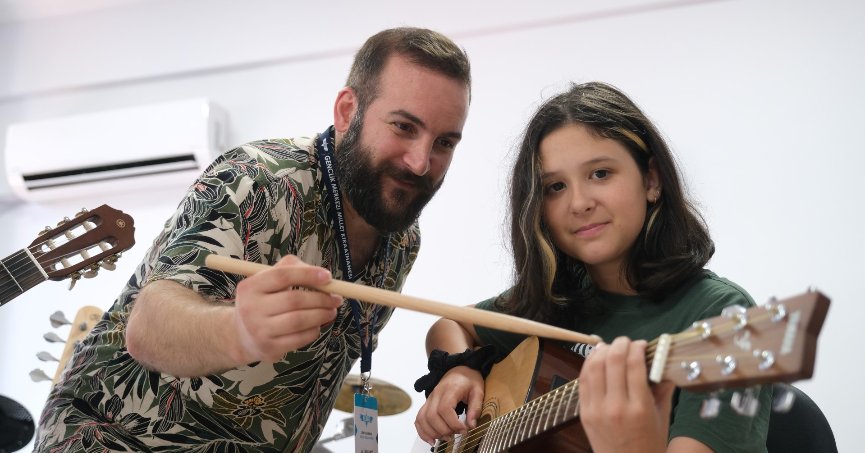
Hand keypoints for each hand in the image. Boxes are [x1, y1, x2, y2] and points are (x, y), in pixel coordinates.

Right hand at [232, 255, 341, 363]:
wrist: (241, 335)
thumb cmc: (263, 302)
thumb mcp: (267, 280)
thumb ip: (292, 269)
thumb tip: (322, 276)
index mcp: (250, 287)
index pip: (282, 276)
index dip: (308, 274)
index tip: (328, 277)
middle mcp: (251, 309)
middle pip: (294, 300)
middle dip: (321, 298)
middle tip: (336, 298)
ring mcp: (259, 331)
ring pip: (299, 321)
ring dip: (322, 315)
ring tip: (331, 311)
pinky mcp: (269, 348)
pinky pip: (300, 338)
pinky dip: (314, 330)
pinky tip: (318, 325)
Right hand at [414, 365, 484, 444]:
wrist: (459, 369)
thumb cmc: (469, 379)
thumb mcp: (478, 391)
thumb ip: (475, 408)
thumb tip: (471, 425)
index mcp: (450, 389)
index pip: (444, 408)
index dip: (453, 423)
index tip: (463, 430)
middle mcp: (436, 394)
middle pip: (432, 415)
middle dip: (443, 430)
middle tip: (456, 435)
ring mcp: (430, 399)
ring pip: (423, 418)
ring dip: (432, 432)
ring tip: (446, 438)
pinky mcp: (427, 404)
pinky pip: (419, 418)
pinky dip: (422, 431)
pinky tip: (431, 439)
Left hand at [578, 337, 675, 452]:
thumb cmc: (650, 444)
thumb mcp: (663, 418)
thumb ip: (664, 390)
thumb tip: (666, 363)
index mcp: (639, 408)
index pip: (634, 365)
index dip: (637, 348)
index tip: (642, 344)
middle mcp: (616, 406)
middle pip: (613, 361)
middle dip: (620, 344)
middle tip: (626, 341)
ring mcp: (596, 409)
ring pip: (594, 367)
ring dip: (602, 351)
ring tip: (611, 346)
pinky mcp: (584, 412)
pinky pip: (583, 380)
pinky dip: (589, 364)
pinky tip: (597, 358)